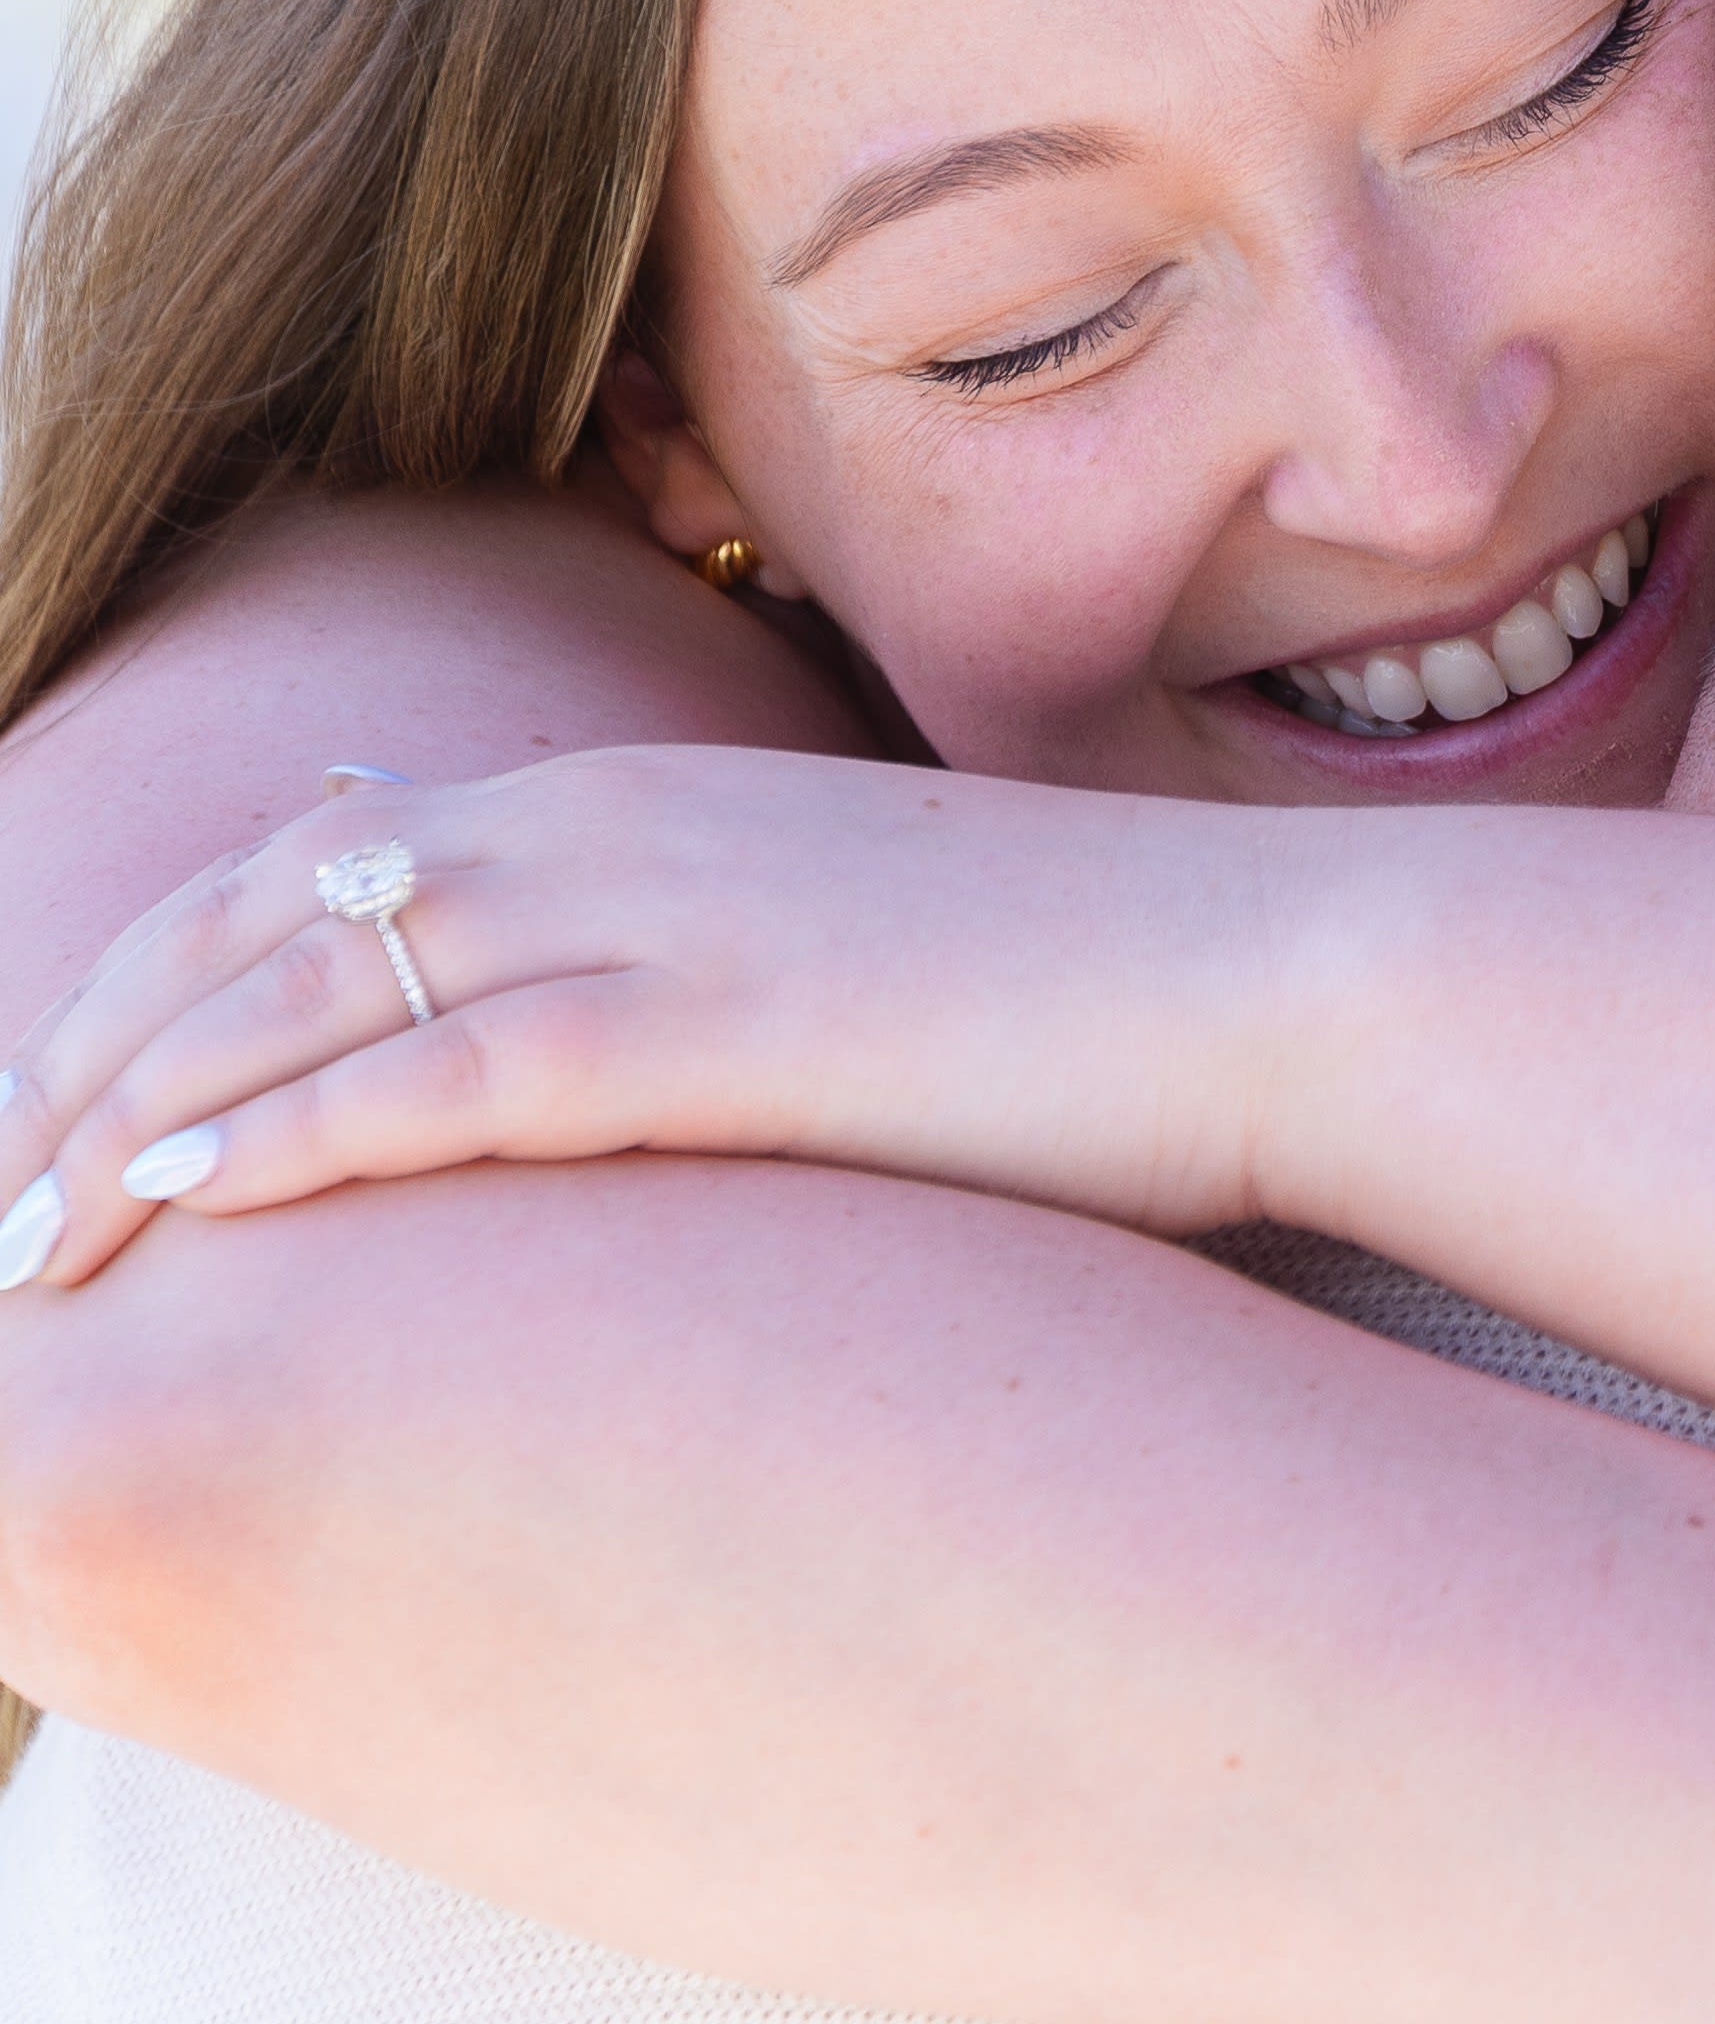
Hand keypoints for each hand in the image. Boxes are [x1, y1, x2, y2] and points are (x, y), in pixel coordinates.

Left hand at [0, 747, 1294, 1286]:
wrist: (1279, 975)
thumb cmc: (1101, 992)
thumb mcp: (872, 942)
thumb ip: (720, 962)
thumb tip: (627, 1047)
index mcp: (652, 788)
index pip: (320, 859)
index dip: (166, 976)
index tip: (79, 1092)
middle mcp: (620, 821)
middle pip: (263, 913)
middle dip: (97, 1047)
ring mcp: (663, 915)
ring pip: (307, 990)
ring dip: (134, 1113)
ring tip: (19, 1234)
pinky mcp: (714, 1026)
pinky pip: (433, 1075)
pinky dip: (276, 1142)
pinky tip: (166, 1214)